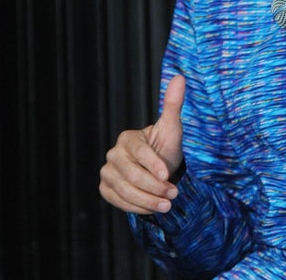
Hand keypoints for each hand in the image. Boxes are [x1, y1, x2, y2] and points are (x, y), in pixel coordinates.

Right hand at [99, 74, 185, 213]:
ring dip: (147, 200)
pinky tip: (153, 208)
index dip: (153, 165)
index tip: (168, 175)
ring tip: (167, 205)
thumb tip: (179, 77)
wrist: (161, 170)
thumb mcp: (172, 127)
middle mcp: (113, 155)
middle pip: (131, 174)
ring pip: (124, 190)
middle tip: (174, 195)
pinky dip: (137, 207)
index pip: (138, 153)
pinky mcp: (106, 189)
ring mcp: (107, 172)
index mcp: (127, 138)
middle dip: (154, 187)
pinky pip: (118, 201)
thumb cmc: (167, 147)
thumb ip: (173, 104)